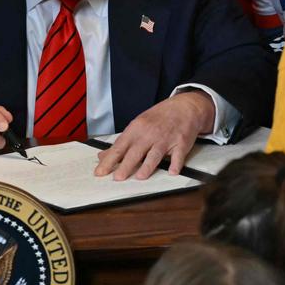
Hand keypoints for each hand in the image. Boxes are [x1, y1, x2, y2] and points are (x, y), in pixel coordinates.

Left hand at [94, 91, 214, 180]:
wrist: (184, 107)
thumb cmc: (159, 117)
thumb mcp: (138, 125)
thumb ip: (122, 142)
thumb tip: (104, 155)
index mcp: (136, 129)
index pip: (119, 147)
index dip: (109, 160)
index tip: (100, 171)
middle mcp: (149, 133)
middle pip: (135, 152)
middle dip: (126, 165)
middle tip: (117, 178)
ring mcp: (166, 138)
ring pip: (155, 154)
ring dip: (148, 166)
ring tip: (140, 177)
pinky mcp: (181, 143)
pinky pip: (178, 155)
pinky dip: (176, 164)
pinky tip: (172, 172)